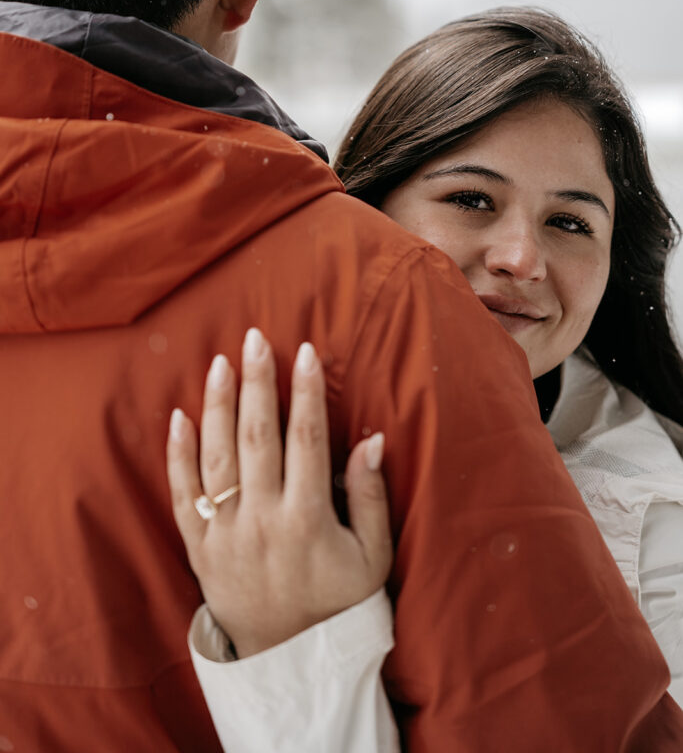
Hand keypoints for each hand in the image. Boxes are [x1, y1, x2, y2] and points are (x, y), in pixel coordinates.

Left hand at [167, 328, 392, 657]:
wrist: (289, 660)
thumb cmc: (338, 602)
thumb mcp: (372, 556)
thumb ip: (370, 496)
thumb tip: (373, 439)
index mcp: (308, 519)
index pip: (307, 439)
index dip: (307, 392)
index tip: (306, 351)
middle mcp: (263, 520)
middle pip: (258, 436)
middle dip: (258, 382)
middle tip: (254, 337)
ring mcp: (226, 534)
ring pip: (217, 457)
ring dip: (218, 405)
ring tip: (219, 362)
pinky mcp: (199, 548)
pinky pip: (182, 495)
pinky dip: (177, 455)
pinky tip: (179, 416)